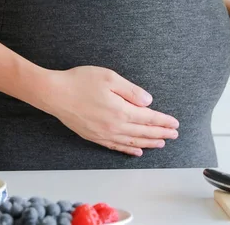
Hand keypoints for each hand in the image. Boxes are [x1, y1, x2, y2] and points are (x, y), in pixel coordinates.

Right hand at [42, 66, 179, 155]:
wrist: (54, 94)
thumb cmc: (80, 81)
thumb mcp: (109, 78)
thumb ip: (131, 91)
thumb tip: (148, 102)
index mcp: (121, 111)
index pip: (149, 119)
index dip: (163, 121)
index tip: (175, 123)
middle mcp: (114, 126)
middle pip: (143, 132)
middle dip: (161, 133)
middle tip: (174, 134)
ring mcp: (104, 134)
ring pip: (132, 142)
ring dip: (149, 143)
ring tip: (161, 143)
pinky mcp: (94, 137)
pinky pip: (116, 147)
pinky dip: (129, 150)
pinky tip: (137, 152)